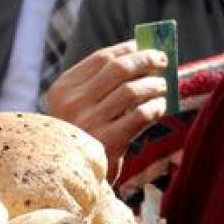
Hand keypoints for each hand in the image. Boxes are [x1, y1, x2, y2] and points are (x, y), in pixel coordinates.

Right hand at [45, 40, 168, 170]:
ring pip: (132, 90)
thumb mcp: (76, 106)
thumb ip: (99, 84)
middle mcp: (71, 104)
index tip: (143, 46)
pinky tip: (160, 107)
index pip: (101, 59)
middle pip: (118, 69)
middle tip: (161, 60)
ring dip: (154, 84)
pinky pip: (141, 115)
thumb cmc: (79, 135)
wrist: (69, 176)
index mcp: (61, 89)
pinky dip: (155, 107)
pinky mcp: (107, 142)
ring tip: (162, 86)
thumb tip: (140, 56)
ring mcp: (88, 122)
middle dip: (145, 60)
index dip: (127, 49)